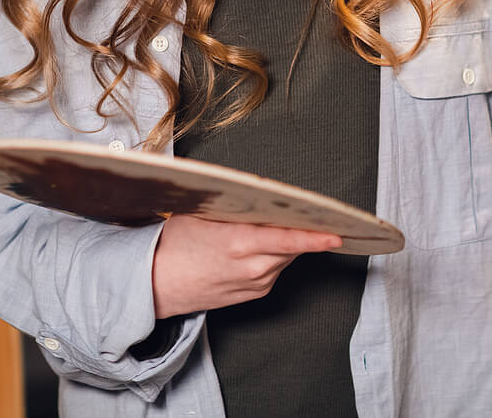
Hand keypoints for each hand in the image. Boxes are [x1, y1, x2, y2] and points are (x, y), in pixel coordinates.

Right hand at [151, 214, 342, 317]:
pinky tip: (260, 245)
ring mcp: (254, 283)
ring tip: (272, 223)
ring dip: (286, 241)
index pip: (290, 239)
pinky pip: (275, 269)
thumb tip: (268, 196)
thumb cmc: (173, 243)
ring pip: (286, 257)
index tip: (339, 233)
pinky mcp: (253, 294)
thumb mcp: (204, 213)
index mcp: (240, 242)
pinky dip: (275, 255)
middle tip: (316, 214)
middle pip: (293, 245)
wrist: (152, 284)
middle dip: (304, 229)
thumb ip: (240, 207)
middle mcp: (251, 267)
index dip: (316, 237)